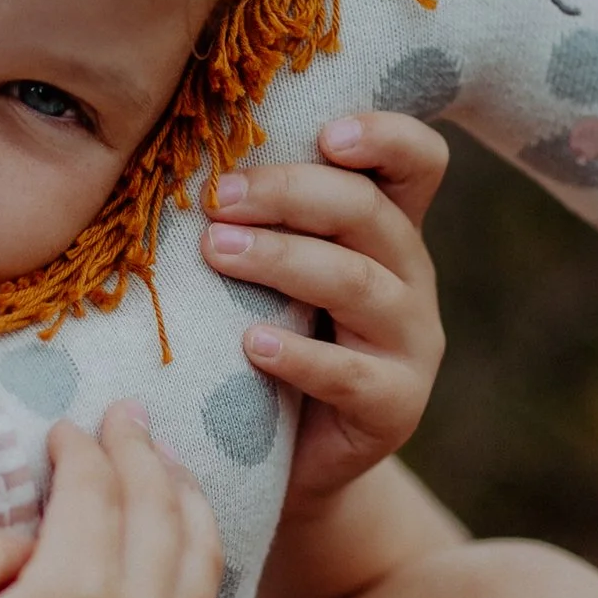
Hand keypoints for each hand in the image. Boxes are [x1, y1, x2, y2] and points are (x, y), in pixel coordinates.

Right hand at [0, 404, 222, 597]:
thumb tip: (27, 534)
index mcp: (79, 594)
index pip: (96, 490)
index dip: (80, 449)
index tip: (63, 428)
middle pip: (159, 512)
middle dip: (142, 455)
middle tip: (127, 418)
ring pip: (198, 561)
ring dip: (185, 501)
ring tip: (169, 468)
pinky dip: (194, 561)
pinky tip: (178, 550)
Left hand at [201, 111, 448, 528]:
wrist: (282, 463)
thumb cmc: (263, 346)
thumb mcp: (270, 275)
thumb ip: (259, 221)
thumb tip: (179, 160)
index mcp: (388, 231)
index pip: (418, 162)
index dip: (385, 136)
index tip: (324, 134)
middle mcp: (410, 278)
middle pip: (370, 213)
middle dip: (291, 195)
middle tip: (219, 199)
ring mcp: (412, 344)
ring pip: (359, 283)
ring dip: (283, 259)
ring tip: (217, 251)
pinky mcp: (396, 407)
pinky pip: (352, 375)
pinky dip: (300, 357)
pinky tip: (252, 345)